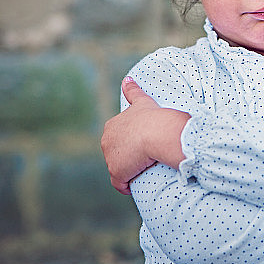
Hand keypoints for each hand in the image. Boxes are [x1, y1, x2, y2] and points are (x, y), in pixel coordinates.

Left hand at [101, 77, 189, 194]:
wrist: (157, 132)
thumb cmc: (153, 117)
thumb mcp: (142, 102)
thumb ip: (132, 91)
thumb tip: (127, 79)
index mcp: (112, 125)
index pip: (118, 137)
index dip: (130, 141)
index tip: (143, 144)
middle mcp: (107, 140)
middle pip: (117, 153)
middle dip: (127, 156)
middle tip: (146, 157)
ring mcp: (110, 157)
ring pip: (119, 168)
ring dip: (129, 170)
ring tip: (145, 169)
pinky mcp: (117, 172)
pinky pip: (120, 183)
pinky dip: (126, 184)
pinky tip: (135, 184)